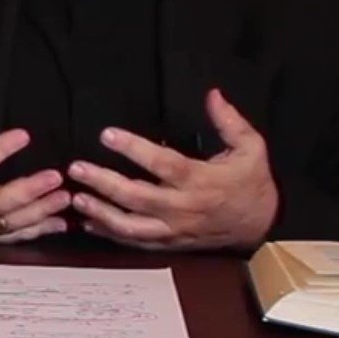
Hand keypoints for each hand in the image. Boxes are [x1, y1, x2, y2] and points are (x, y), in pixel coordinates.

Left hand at [68, 89, 277, 249]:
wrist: (261, 226)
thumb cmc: (252, 182)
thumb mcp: (251, 147)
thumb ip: (229, 121)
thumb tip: (212, 94)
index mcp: (201, 180)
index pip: (162, 164)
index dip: (134, 149)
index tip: (107, 134)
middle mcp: (183, 207)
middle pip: (137, 197)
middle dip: (104, 183)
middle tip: (76, 169)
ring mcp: (174, 229)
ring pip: (131, 226)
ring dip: (101, 213)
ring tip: (77, 199)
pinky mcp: (170, 243)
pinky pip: (136, 242)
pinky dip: (111, 234)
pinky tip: (89, 222)